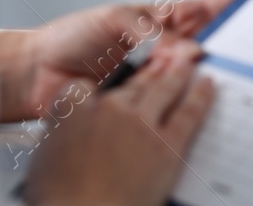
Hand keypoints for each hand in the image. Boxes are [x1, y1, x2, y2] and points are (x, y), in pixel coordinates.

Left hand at [0, 0, 242, 123]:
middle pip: (208, 43)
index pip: (204, 8)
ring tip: (229, 67)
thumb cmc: (72, 37)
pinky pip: (171, 103)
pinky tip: (197, 98)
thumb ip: (152, 32)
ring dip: (209, 73)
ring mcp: (156, 77)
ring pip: (193, 75)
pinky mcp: (145, 104)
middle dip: (231, 41)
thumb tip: (186, 50)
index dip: (231, 1)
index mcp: (161, 20)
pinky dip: (184, 101)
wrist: (38, 73)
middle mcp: (164, 49)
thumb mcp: (115, 19)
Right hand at [22, 45, 215, 205]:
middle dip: (147, 71)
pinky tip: (208, 85)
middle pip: (132, 82)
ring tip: (187, 61)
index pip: (83, 87)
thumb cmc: (59, 199)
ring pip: (164, 87)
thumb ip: (60, 135)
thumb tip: (67, 134)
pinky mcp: (168, 144)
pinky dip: (201, 96)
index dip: (93, 91)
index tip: (99, 95)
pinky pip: (189, 111)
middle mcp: (109, 109)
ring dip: (178, 71)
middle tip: (160, 61)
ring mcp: (141, 123)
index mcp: (72, 111)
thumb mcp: (44, 159)